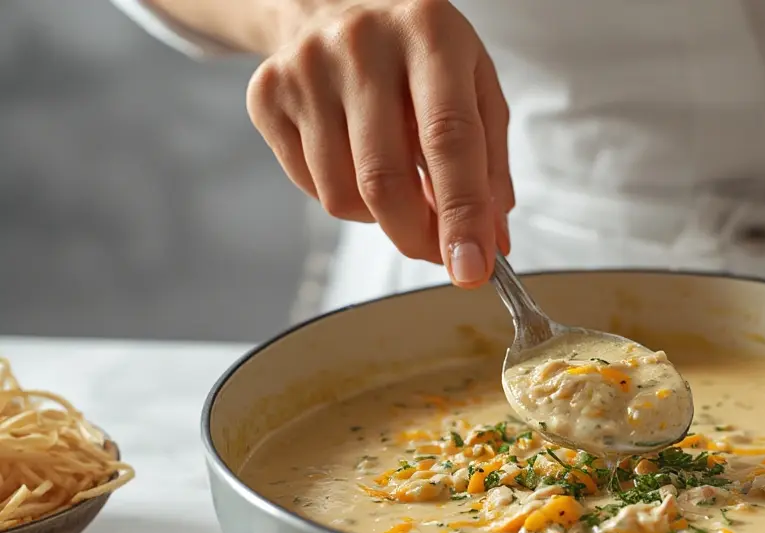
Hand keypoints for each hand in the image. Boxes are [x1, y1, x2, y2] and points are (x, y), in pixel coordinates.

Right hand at [245, 0, 512, 286]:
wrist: (336, 0)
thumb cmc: (419, 53)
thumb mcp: (474, 86)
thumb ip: (490, 164)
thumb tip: (493, 241)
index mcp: (428, 33)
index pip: (448, 140)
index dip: (462, 215)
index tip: (473, 270)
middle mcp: (360, 44)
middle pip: (385, 180)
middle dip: (418, 237)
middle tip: (439, 252)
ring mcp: (305, 69)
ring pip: (342, 195)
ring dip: (380, 217)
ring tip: (398, 183)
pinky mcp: (267, 95)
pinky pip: (311, 186)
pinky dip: (345, 198)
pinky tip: (357, 160)